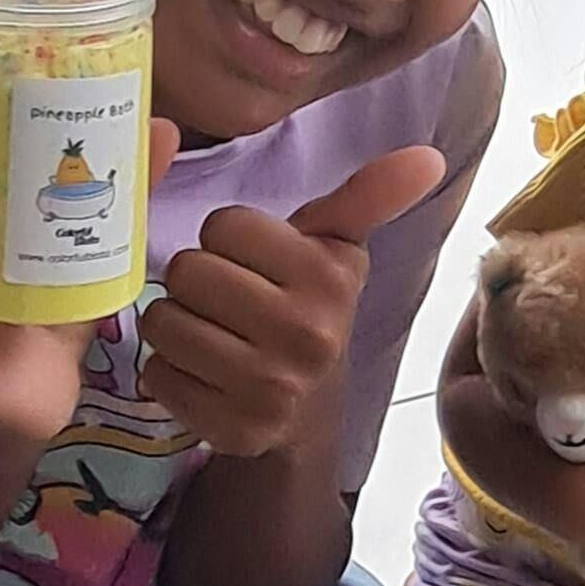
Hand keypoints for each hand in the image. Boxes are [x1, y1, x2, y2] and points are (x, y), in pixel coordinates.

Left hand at [139, 145, 444, 458]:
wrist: (310, 410)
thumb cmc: (309, 308)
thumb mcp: (336, 247)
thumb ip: (367, 196)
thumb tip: (428, 156)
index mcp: (330, 278)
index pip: (223, 225)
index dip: (228, 240)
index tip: (253, 263)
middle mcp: (306, 334)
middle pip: (187, 270)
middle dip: (197, 281)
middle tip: (226, 301)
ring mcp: (270, 388)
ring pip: (164, 321)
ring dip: (175, 324)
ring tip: (211, 333)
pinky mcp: (233, 429)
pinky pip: (156, 374)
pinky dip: (168, 371)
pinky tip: (202, 373)